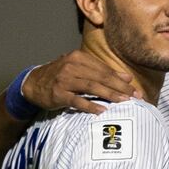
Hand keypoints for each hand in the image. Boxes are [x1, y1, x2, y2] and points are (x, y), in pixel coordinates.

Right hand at [25, 49, 140, 116]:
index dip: (121, 79)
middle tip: (135, 96)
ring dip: (109, 94)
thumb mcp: (79, 69)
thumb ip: (101, 72)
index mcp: (78, 57)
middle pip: (101, 77)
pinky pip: (77, 100)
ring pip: (91, 87)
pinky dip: (90, 106)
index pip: (104, 69)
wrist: (32, 83)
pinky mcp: (58, 94)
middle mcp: (71, 66)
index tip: (135, 89)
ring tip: (124, 102)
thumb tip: (126, 77)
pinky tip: (102, 110)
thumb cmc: (60, 76)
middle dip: (120, 87)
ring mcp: (64, 80)